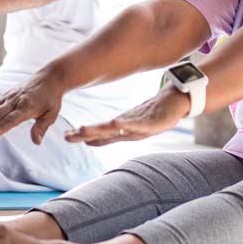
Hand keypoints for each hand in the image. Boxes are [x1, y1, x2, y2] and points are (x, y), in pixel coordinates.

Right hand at [0, 71, 69, 144]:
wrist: (49, 79)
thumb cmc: (51, 99)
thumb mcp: (51, 114)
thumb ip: (41, 127)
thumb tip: (36, 142)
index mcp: (26, 107)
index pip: (11, 119)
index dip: (0, 127)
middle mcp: (14, 101)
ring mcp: (6, 97)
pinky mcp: (2, 95)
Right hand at [65, 87, 189, 145]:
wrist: (176, 106)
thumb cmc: (153, 114)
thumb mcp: (132, 121)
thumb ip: (115, 128)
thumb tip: (100, 131)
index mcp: (122, 130)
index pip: (100, 134)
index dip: (83, 136)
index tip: (66, 136)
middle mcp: (128, 131)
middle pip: (104, 134)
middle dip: (86, 135)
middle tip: (68, 136)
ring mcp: (139, 128)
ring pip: (116, 130)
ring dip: (100, 131)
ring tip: (85, 129)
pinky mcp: (152, 124)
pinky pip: (136, 125)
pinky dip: (125, 125)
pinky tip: (114, 122)